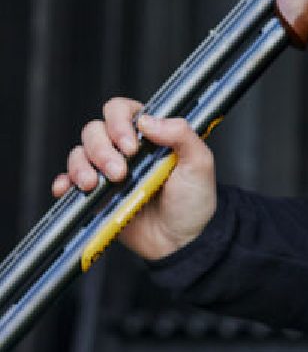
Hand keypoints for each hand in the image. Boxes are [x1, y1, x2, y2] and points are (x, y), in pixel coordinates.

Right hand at [52, 96, 216, 260]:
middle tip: (119, 173)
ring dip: (82, 166)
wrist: (181, 241)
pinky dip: (64, 182)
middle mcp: (124, 149)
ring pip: (79, 153)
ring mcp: (107, 172)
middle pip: (95, 130)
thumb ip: (181, 135)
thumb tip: (148, 120)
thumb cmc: (193, 201)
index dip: (119, 122)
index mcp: (149, 135)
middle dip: (102, 150)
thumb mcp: (199, 163)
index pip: (122, 111)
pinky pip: (69, 181)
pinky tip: (69, 188)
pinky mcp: (96, 195)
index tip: (130, 147)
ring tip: (95, 185)